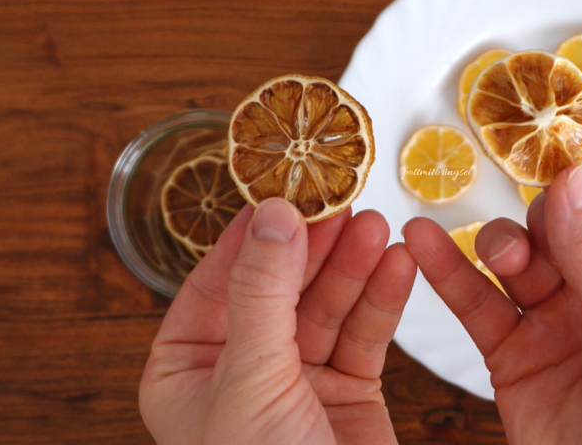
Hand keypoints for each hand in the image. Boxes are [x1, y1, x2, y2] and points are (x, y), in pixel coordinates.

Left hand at [140, 198, 416, 444]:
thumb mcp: (251, 379)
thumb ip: (262, 292)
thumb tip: (273, 215)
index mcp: (186, 366)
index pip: (218, 280)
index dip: (254, 234)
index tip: (286, 190)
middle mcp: (240, 367)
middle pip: (279, 285)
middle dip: (313, 245)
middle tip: (341, 201)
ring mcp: (296, 378)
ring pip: (326, 304)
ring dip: (352, 264)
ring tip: (376, 224)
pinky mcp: (347, 391)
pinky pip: (363, 333)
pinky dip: (381, 298)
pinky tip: (395, 263)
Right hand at [403, 164, 581, 443]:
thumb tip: (572, 182)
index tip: (554, 182)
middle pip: (559, 228)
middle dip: (538, 225)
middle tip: (527, 246)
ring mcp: (556, 323)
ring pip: (515, 261)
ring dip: (497, 247)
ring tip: (494, 258)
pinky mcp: (513, 355)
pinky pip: (477, 304)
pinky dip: (448, 274)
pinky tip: (421, 244)